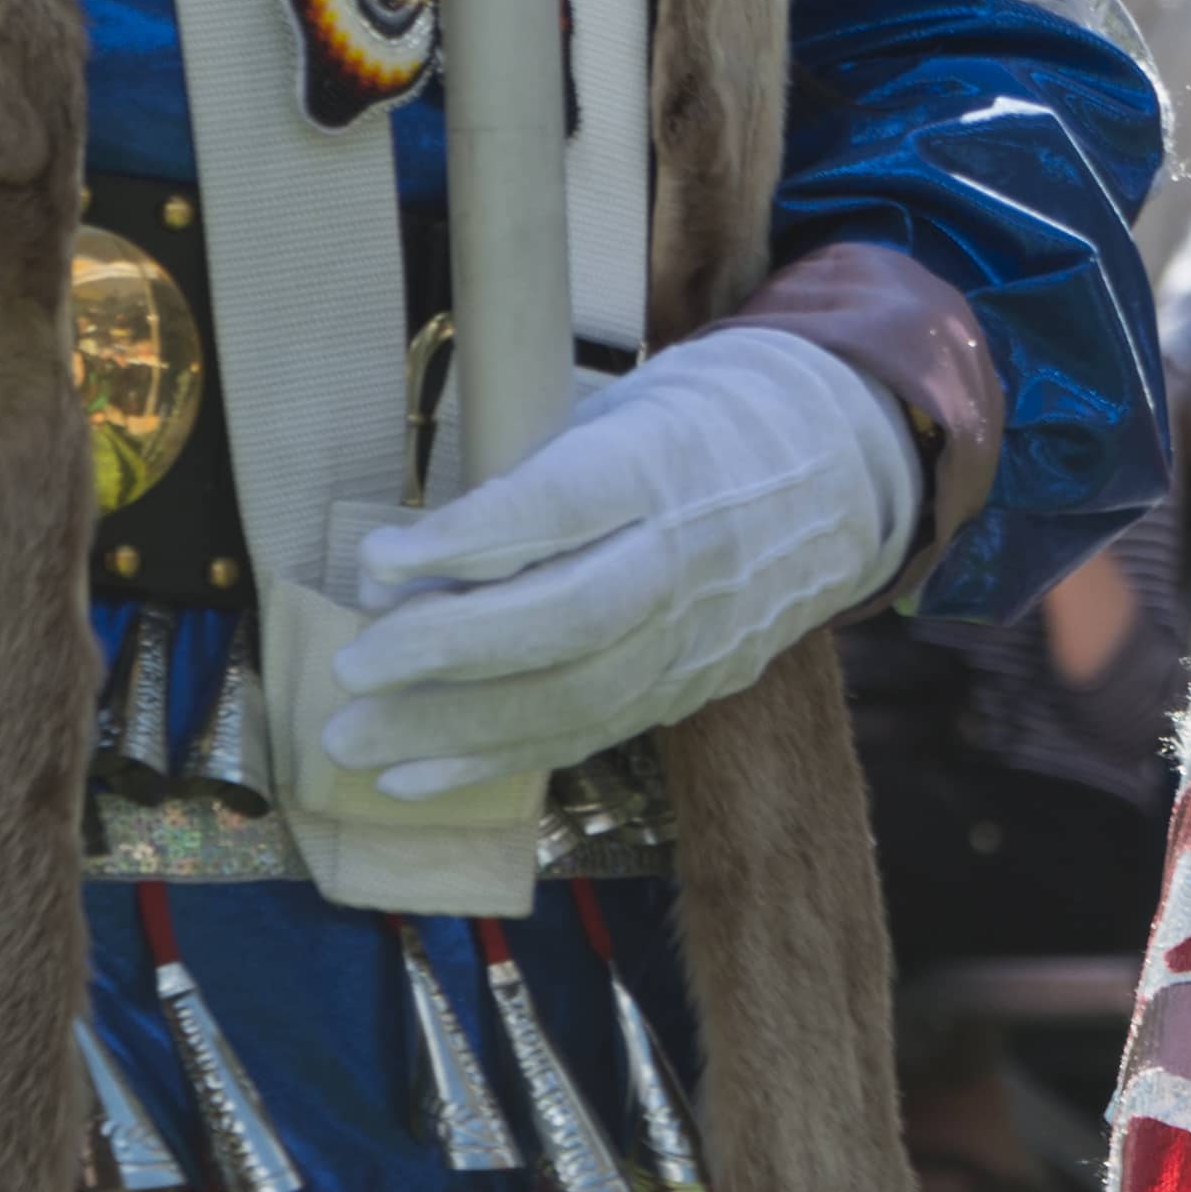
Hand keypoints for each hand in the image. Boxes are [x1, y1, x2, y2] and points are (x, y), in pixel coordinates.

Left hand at [325, 321, 912, 800]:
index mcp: (667, 461)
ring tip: (352, 742)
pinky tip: (414, 778)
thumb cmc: (693, 428)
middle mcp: (690, 553)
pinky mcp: (695, 686)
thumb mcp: (617, 413)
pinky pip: (590, 734)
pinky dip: (496, 760)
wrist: (840, 474)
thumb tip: (397, 571)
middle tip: (350, 669)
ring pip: (577, 696)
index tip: (377, 563)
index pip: (565, 508)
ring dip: (454, 727)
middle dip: (450, 650)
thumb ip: (525, 483)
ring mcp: (699, 632)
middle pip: (571, 617)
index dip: (469, 541)